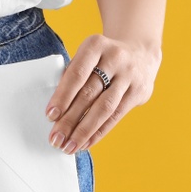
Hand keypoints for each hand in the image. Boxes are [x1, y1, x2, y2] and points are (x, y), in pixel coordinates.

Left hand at [46, 35, 160, 152]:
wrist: (140, 52)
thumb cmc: (103, 59)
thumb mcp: (88, 56)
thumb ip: (73, 76)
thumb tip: (55, 112)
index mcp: (96, 45)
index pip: (76, 74)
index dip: (62, 97)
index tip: (50, 116)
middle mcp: (115, 58)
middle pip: (88, 94)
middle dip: (69, 119)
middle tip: (56, 138)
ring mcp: (130, 75)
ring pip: (104, 108)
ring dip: (84, 130)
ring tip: (69, 146)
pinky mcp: (139, 91)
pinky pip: (116, 116)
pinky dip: (99, 132)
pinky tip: (85, 142)